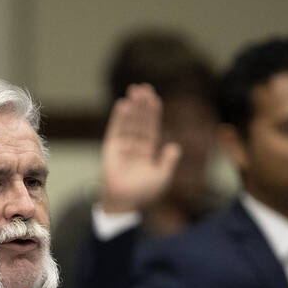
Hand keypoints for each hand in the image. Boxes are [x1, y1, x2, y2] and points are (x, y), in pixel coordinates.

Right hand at [99, 84, 181, 214]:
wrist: (124, 200)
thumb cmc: (143, 191)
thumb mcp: (162, 176)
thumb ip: (169, 161)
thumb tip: (175, 147)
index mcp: (148, 151)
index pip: (151, 127)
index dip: (153, 113)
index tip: (154, 98)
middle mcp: (135, 145)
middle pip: (140, 120)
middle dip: (142, 104)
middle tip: (143, 87)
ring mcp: (123, 145)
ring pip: (129, 121)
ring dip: (132, 106)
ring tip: (134, 90)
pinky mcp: (111, 147)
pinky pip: (116, 129)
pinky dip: (119, 117)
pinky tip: (123, 104)